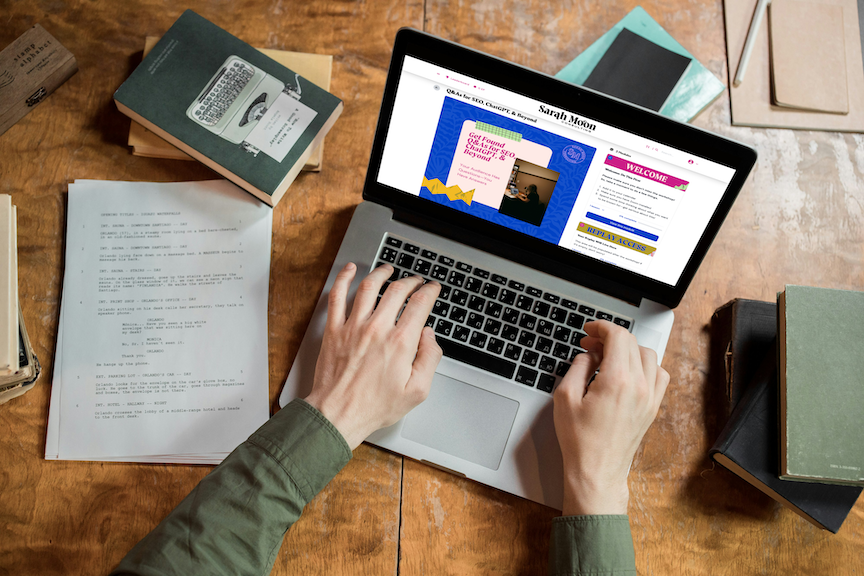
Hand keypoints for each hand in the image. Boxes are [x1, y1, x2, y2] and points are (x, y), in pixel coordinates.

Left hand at [304, 263, 442, 449]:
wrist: (338, 414)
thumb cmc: (375, 406)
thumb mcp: (417, 391)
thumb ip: (429, 359)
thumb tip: (430, 336)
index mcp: (400, 343)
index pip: (420, 304)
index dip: (430, 292)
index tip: (432, 289)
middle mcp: (377, 329)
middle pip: (397, 291)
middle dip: (411, 281)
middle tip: (415, 282)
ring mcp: (353, 327)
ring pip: (369, 287)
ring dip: (381, 273)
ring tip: (388, 270)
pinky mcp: (334, 330)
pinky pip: (337, 296)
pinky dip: (344, 279)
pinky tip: (350, 270)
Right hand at [553, 320, 668, 515]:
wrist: (597, 472)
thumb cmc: (580, 441)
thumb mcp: (565, 397)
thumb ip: (577, 367)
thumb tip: (588, 355)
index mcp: (617, 381)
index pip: (618, 337)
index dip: (601, 327)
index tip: (589, 330)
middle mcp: (639, 386)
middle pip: (632, 343)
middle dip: (610, 337)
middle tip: (590, 344)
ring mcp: (650, 397)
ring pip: (648, 355)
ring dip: (628, 349)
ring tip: (608, 356)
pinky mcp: (653, 408)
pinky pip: (659, 375)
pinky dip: (645, 366)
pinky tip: (628, 372)